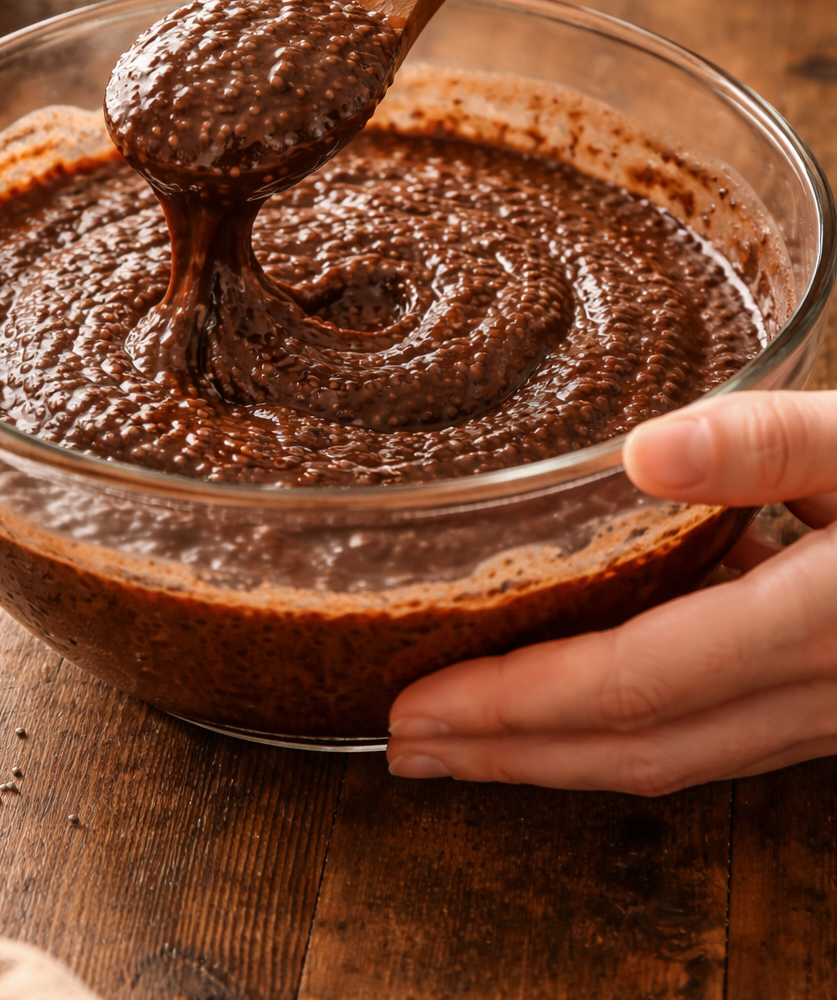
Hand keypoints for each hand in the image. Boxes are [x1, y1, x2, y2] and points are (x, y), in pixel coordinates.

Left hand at [387, 391, 836, 792]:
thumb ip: (766, 441)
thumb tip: (643, 452)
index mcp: (813, 624)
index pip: (630, 684)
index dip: (515, 702)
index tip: (418, 704)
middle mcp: (819, 692)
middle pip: (638, 748)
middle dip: (512, 753)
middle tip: (408, 745)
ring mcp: (831, 710)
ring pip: (679, 759)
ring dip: (566, 756)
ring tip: (471, 739)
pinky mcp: (835, 698)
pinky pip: (718, 738)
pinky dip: (632, 730)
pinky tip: (581, 697)